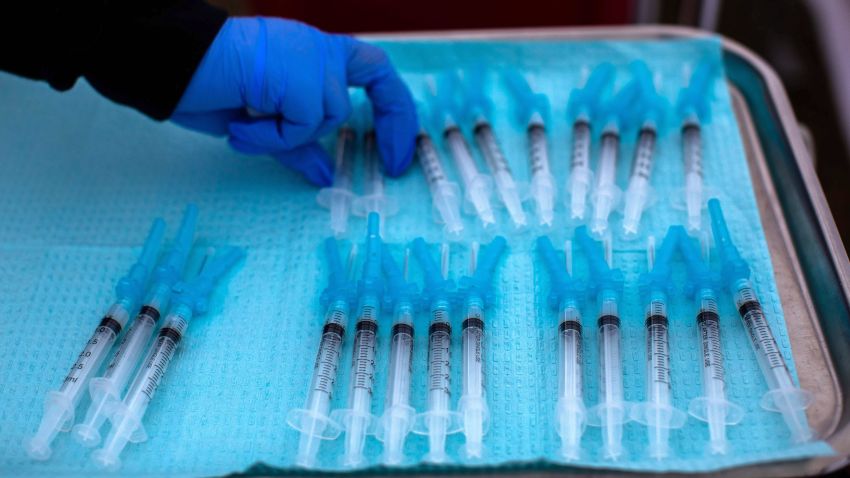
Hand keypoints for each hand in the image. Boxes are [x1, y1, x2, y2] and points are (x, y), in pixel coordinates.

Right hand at [172, 17, 417, 185]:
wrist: (168, 63)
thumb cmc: (208, 87)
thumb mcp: (264, 127)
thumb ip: (299, 146)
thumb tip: (326, 174)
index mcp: (314, 54)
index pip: (373, 71)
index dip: (393, 108)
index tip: (397, 151)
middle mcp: (317, 47)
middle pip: (378, 78)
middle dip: (395, 122)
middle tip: (397, 166)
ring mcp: (309, 54)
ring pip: (331, 115)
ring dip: (289, 135)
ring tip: (246, 128)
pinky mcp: (297, 70)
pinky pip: (304, 123)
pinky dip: (272, 136)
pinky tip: (241, 124)